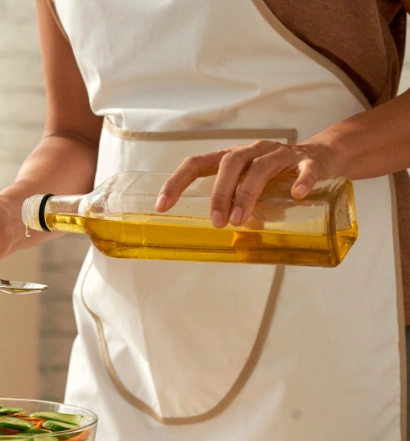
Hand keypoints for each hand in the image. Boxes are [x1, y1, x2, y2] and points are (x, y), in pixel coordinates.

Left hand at [156, 140, 338, 226]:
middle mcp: (253, 151)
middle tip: (217, 223)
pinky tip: (297, 195)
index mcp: (232, 158)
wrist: (324, 156)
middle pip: (229, 164)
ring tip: (240, 220)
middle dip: (219, 194)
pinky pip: (306, 168)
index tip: (162, 206)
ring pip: (260, 167)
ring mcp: (281, 154)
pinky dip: (302, 180)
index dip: (176, 183)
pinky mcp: (310, 160)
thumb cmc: (278, 178)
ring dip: (247, 193)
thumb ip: (240, 210)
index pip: (196, 164)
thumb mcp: (252, 192)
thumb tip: (230, 242)